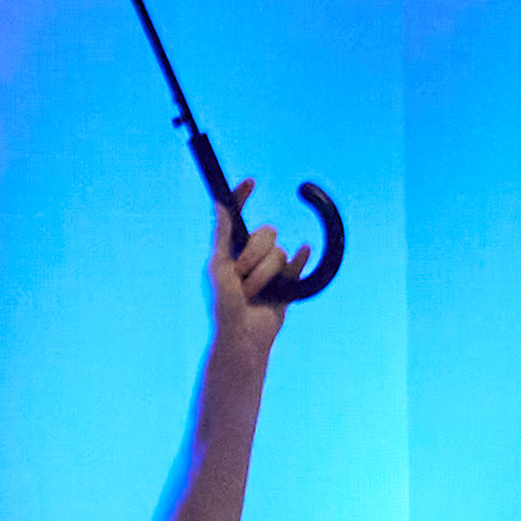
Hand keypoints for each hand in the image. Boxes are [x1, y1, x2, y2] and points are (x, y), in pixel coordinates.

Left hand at [207, 204, 298, 357]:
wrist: (242, 339)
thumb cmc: (222, 307)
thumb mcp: (216, 268)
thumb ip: (220, 236)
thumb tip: (219, 205)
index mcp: (229, 250)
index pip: (236, 216)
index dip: (242, 197)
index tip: (250, 181)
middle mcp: (249, 257)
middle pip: (265, 233)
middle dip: (254, 255)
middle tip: (240, 277)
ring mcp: (268, 270)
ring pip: (279, 252)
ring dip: (264, 275)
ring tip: (253, 294)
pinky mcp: (285, 285)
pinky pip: (296, 265)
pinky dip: (299, 261)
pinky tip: (303, 251)